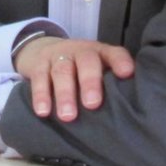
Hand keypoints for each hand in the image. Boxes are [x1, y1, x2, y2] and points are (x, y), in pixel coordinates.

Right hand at [14, 37, 134, 122]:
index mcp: (100, 53)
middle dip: (90, 82)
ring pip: (62, 71)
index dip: (120, 61)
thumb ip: (109, 85)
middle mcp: (81, 51)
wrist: (42, 50)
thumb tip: (126, 114)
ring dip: (65, 93)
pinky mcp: (39, 64)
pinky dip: (40, 95)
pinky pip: (39, 78)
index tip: (127, 73)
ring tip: (68, 116)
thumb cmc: (79, 69)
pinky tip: (43, 111)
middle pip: (87, 61)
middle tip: (92, 104)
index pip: (113, 53)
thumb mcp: (96, 70)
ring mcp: (59, 55)